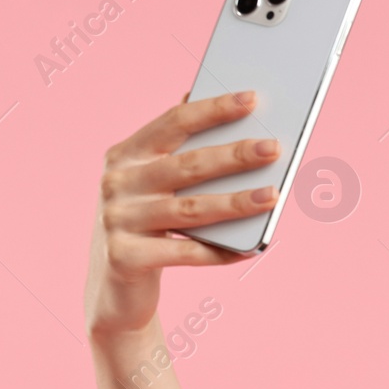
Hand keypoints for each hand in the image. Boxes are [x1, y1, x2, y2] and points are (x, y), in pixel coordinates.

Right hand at [85, 89, 280, 339]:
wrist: (115, 290)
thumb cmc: (148, 226)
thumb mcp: (156, 185)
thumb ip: (183, 152)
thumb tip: (237, 115)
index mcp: (126, 154)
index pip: (174, 122)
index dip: (213, 110)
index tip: (252, 99)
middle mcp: (117, 182)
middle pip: (186, 165)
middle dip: (234, 155)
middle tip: (273, 148)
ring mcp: (117, 220)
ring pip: (190, 209)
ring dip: (236, 203)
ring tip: (272, 195)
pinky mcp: (124, 257)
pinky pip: (184, 252)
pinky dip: (221, 252)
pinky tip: (252, 248)